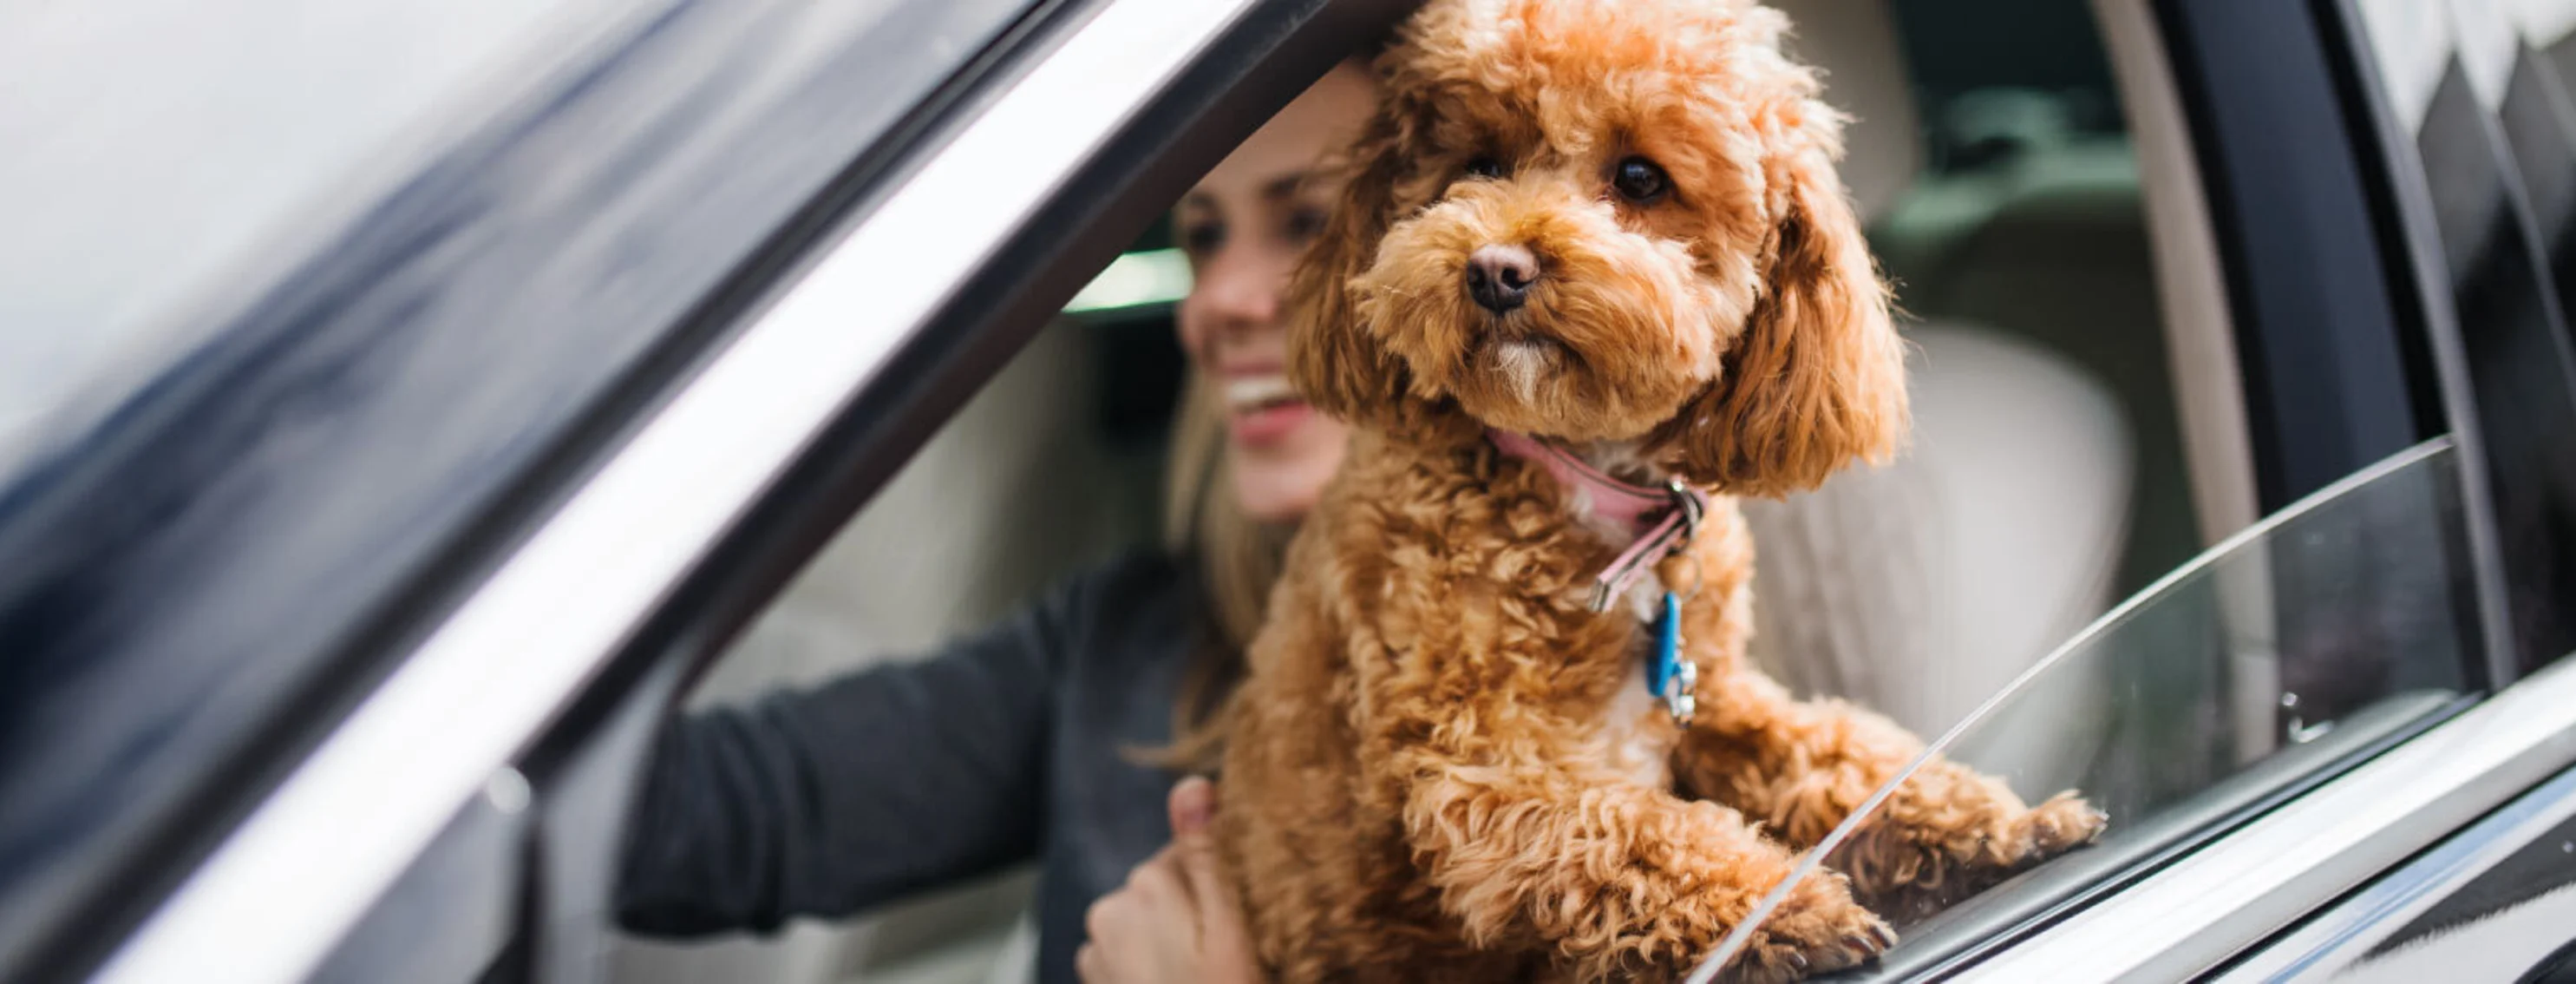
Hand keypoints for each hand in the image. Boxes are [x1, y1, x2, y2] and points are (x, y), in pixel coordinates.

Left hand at [1075, 776, 1260, 983]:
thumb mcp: (1229, 929)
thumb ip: (1207, 857)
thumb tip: (1190, 784)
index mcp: (1147, 884)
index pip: (1194, 851)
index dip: (1224, 883)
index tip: (1241, 919)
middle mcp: (1111, 909)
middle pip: (1168, 886)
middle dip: (1196, 910)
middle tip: (1223, 954)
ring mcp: (1096, 948)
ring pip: (1149, 920)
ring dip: (1171, 938)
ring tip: (1200, 972)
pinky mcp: (1094, 978)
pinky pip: (1130, 952)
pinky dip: (1150, 963)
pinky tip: (1175, 981)